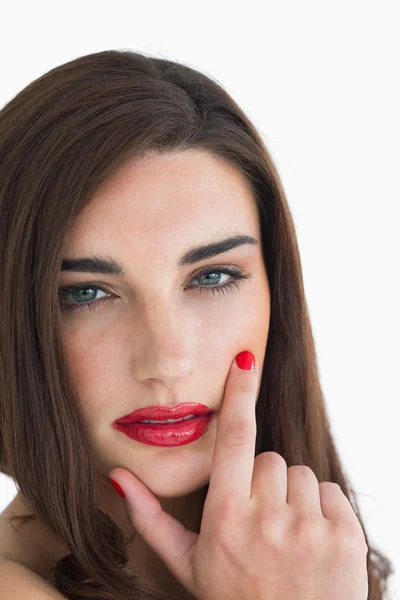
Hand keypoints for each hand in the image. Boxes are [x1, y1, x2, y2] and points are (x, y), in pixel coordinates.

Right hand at [109, 351, 368, 599]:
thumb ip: (150, 519)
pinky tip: (310, 542)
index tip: (245, 360)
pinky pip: (330, 491)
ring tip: (285, 534)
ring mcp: (309, 528)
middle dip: (263, 480)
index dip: (239, 393)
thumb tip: (118, 477)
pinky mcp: (344, 536)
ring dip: (292, 495)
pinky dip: (321, 509)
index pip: (235, 438)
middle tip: (260, 520)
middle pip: (269, 458)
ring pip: (300, 473)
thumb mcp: (187, 565)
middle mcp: (267, 519)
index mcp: (226, 518)